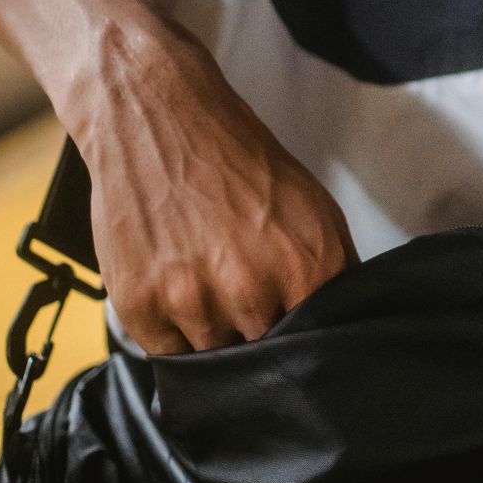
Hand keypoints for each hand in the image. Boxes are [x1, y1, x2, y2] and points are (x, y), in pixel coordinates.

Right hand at [72, 11, 356, 353]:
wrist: (158, 119)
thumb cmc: (240, 164)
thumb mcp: (315, 211)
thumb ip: (334, 276)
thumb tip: (343, 330)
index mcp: (306, 267)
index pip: (319, 347)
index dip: (310, 351)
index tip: (300, 346)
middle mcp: (251, 290)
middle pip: (269, 361)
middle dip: (264, 345)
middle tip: (248, 311)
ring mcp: (192, 302)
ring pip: (216, 363)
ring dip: (217, 341)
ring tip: (209, 292)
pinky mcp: (139, 307)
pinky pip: (167, 357)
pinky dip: (175, 338)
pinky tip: (177, 294)